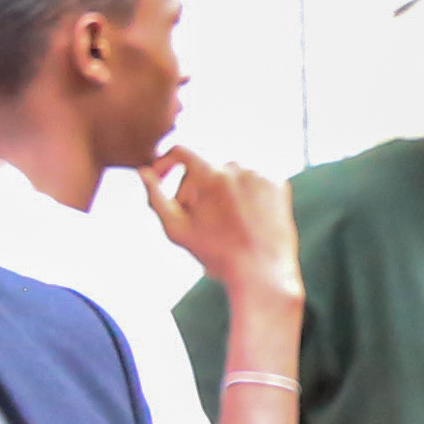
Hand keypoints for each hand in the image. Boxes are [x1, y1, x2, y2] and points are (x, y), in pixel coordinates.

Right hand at [144, 149, 300, 303]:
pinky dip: (246, 195)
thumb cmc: (215, 253)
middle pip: (205, 168)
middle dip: (195, 188)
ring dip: (221, 191)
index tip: (162, 177)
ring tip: (224, 222)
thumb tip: (144, 171)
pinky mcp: (279, 185)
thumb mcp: (175, 227)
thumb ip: (156, 196)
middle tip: (197, 218)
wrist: (262, 271)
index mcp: (209, 174)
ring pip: (231, 175)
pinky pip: (254, 182)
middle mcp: (237, 167)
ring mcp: (261, 175)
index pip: (180, 152)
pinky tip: (246, 218)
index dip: (166, 162)